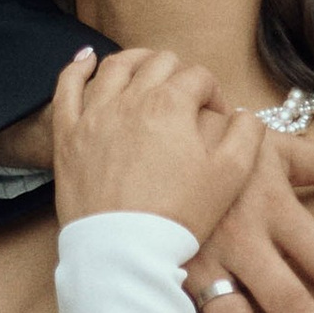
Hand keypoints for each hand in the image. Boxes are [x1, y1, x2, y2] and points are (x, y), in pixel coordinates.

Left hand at [52, 48, 261, 244]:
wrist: (124, 252)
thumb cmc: (179, 216)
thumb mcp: (231, 176)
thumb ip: (246, 135)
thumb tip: (244, 114)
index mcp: (171, 105)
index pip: (199, 77)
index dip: (213, 93)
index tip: (216, 118)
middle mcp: (131, 99)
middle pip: (159, 64)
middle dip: (179, 74)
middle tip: (186, 98)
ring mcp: (94, 115)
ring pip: (116, 67)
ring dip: (136, 60)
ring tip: (147, 66)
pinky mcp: (68, 135)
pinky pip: (67, 88)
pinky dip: (78, 68)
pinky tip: (86, 60)